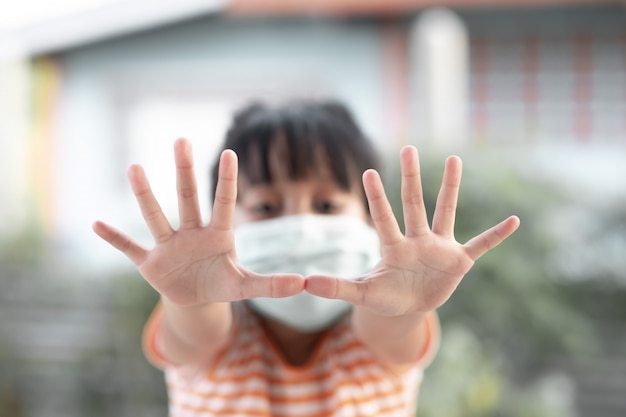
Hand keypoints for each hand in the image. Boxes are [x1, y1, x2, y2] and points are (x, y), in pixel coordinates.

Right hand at [93, 138, 303, 305]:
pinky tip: (96, 223)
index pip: (224, 202)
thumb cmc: (221, 282)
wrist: (195, 298)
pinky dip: (114, 238)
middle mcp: (192, 232)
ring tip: (134, 167)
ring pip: (155, 216)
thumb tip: (303, 283)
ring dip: (145, 195)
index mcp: (218, 234)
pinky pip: (129, 249)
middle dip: (186, 171)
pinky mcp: (150, 263)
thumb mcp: (246, 285)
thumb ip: (271, 284)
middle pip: (188, 198)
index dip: (228, 180)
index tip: (230, 152)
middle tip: (182, 140)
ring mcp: (169, 246)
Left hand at [305, 145, 519, 315]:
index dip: (377, 196)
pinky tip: (514, 220)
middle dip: (411, 177)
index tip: (369, 170)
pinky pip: (481, 245)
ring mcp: (438, 247)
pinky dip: (496, 235)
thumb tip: (306, 282)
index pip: (383, 217)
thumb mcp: (362, 293)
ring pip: (445, 212)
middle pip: (413, 204)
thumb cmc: (384, 295)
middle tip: (407, 147)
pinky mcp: (458, 261)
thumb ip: (337, 287)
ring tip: (455, 159)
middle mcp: (416, 239)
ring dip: (451, 188)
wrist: (408, 305)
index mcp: (393, 246)